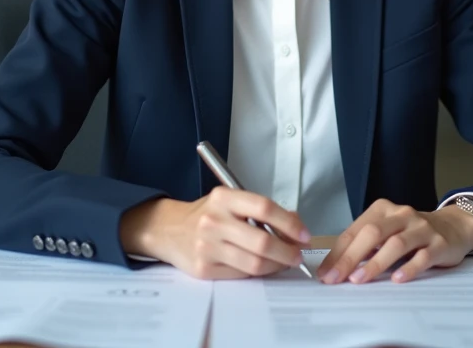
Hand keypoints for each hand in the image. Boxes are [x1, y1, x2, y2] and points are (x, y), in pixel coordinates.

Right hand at [119, 188, 310, 279]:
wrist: (169, 230)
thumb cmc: (207, 214)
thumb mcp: (230, 202)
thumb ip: (260, 210)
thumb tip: (295, 224)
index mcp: (223, 198)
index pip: (263, 207)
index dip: (289, 223)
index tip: (304, 235)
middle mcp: (213, 220)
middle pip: (262, 241)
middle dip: (287, 251)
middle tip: (298, 254)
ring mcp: (207, 246)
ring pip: (254, 263)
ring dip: (277, 265)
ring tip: (285, 262)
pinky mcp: (204, 268)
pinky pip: (241, 274)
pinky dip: (258, 273)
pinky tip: (264, 267)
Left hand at [316, 199, 472, 283]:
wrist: (454, 227)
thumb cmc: (412, 233)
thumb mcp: (387, 231)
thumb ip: (365, 244)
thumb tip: (336, 267)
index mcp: (383, 210)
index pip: (355, 231)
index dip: (338, 253)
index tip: (326, 273)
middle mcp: (402, 215)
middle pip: (372, 234)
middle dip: (350, 257)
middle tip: (336, 278)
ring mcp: (421, 229)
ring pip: (396, 244)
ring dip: (375, 263)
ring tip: (359, 279)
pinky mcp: (439, 244)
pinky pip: (422, 257)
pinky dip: (409, 268)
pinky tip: (397, 280)